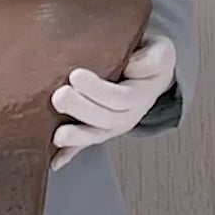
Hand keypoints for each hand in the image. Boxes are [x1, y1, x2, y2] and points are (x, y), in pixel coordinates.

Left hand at [49, 34, 175, 172]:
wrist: (147, 72)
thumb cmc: (148, 58)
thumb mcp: (160, 52)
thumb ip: (152, 59)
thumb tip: (133, 67)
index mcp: (141, 95)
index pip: (120, 97)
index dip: (98, 90)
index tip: (75, 75)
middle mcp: (127, 115)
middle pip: (105, 118)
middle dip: (81, 109)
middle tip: (59, 96)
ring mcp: (112, 126)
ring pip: (95, 135)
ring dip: (76, 137)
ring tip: (57, 136)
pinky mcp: (98, 131)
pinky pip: (84, 146)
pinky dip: (69, 155)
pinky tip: (54, 162)